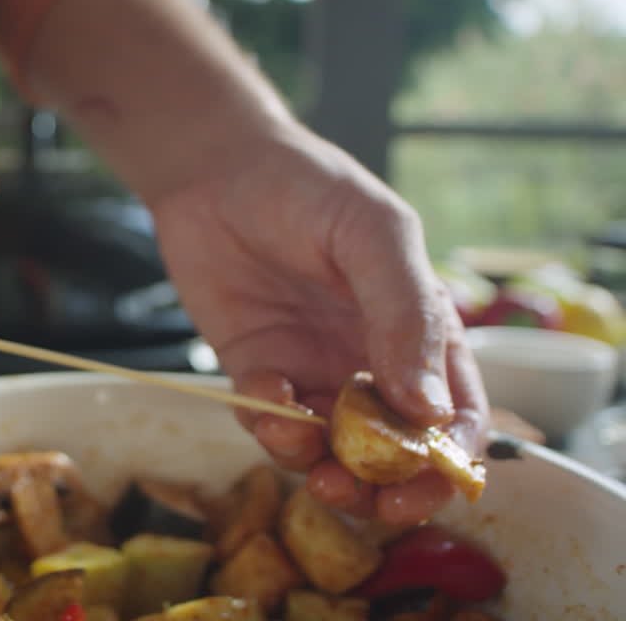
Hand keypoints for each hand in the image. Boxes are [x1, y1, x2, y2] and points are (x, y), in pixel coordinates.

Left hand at [19, 0, 487, 523]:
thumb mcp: (375, 236)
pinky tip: (266, 394)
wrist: (216, 168)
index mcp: (420, 331)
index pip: (454, 411)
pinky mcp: (257, 370)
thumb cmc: (309, 188)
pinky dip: (270, 425)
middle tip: (368, 500)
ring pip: (328, 450)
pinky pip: (269, 422)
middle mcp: (369, 361)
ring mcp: (312, 369)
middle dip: (386, 486)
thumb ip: (406, 315)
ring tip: (306, 457)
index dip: (451, 456)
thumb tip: (430, 410)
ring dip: (320, 467)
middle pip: (392, 450)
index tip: (434, 480)